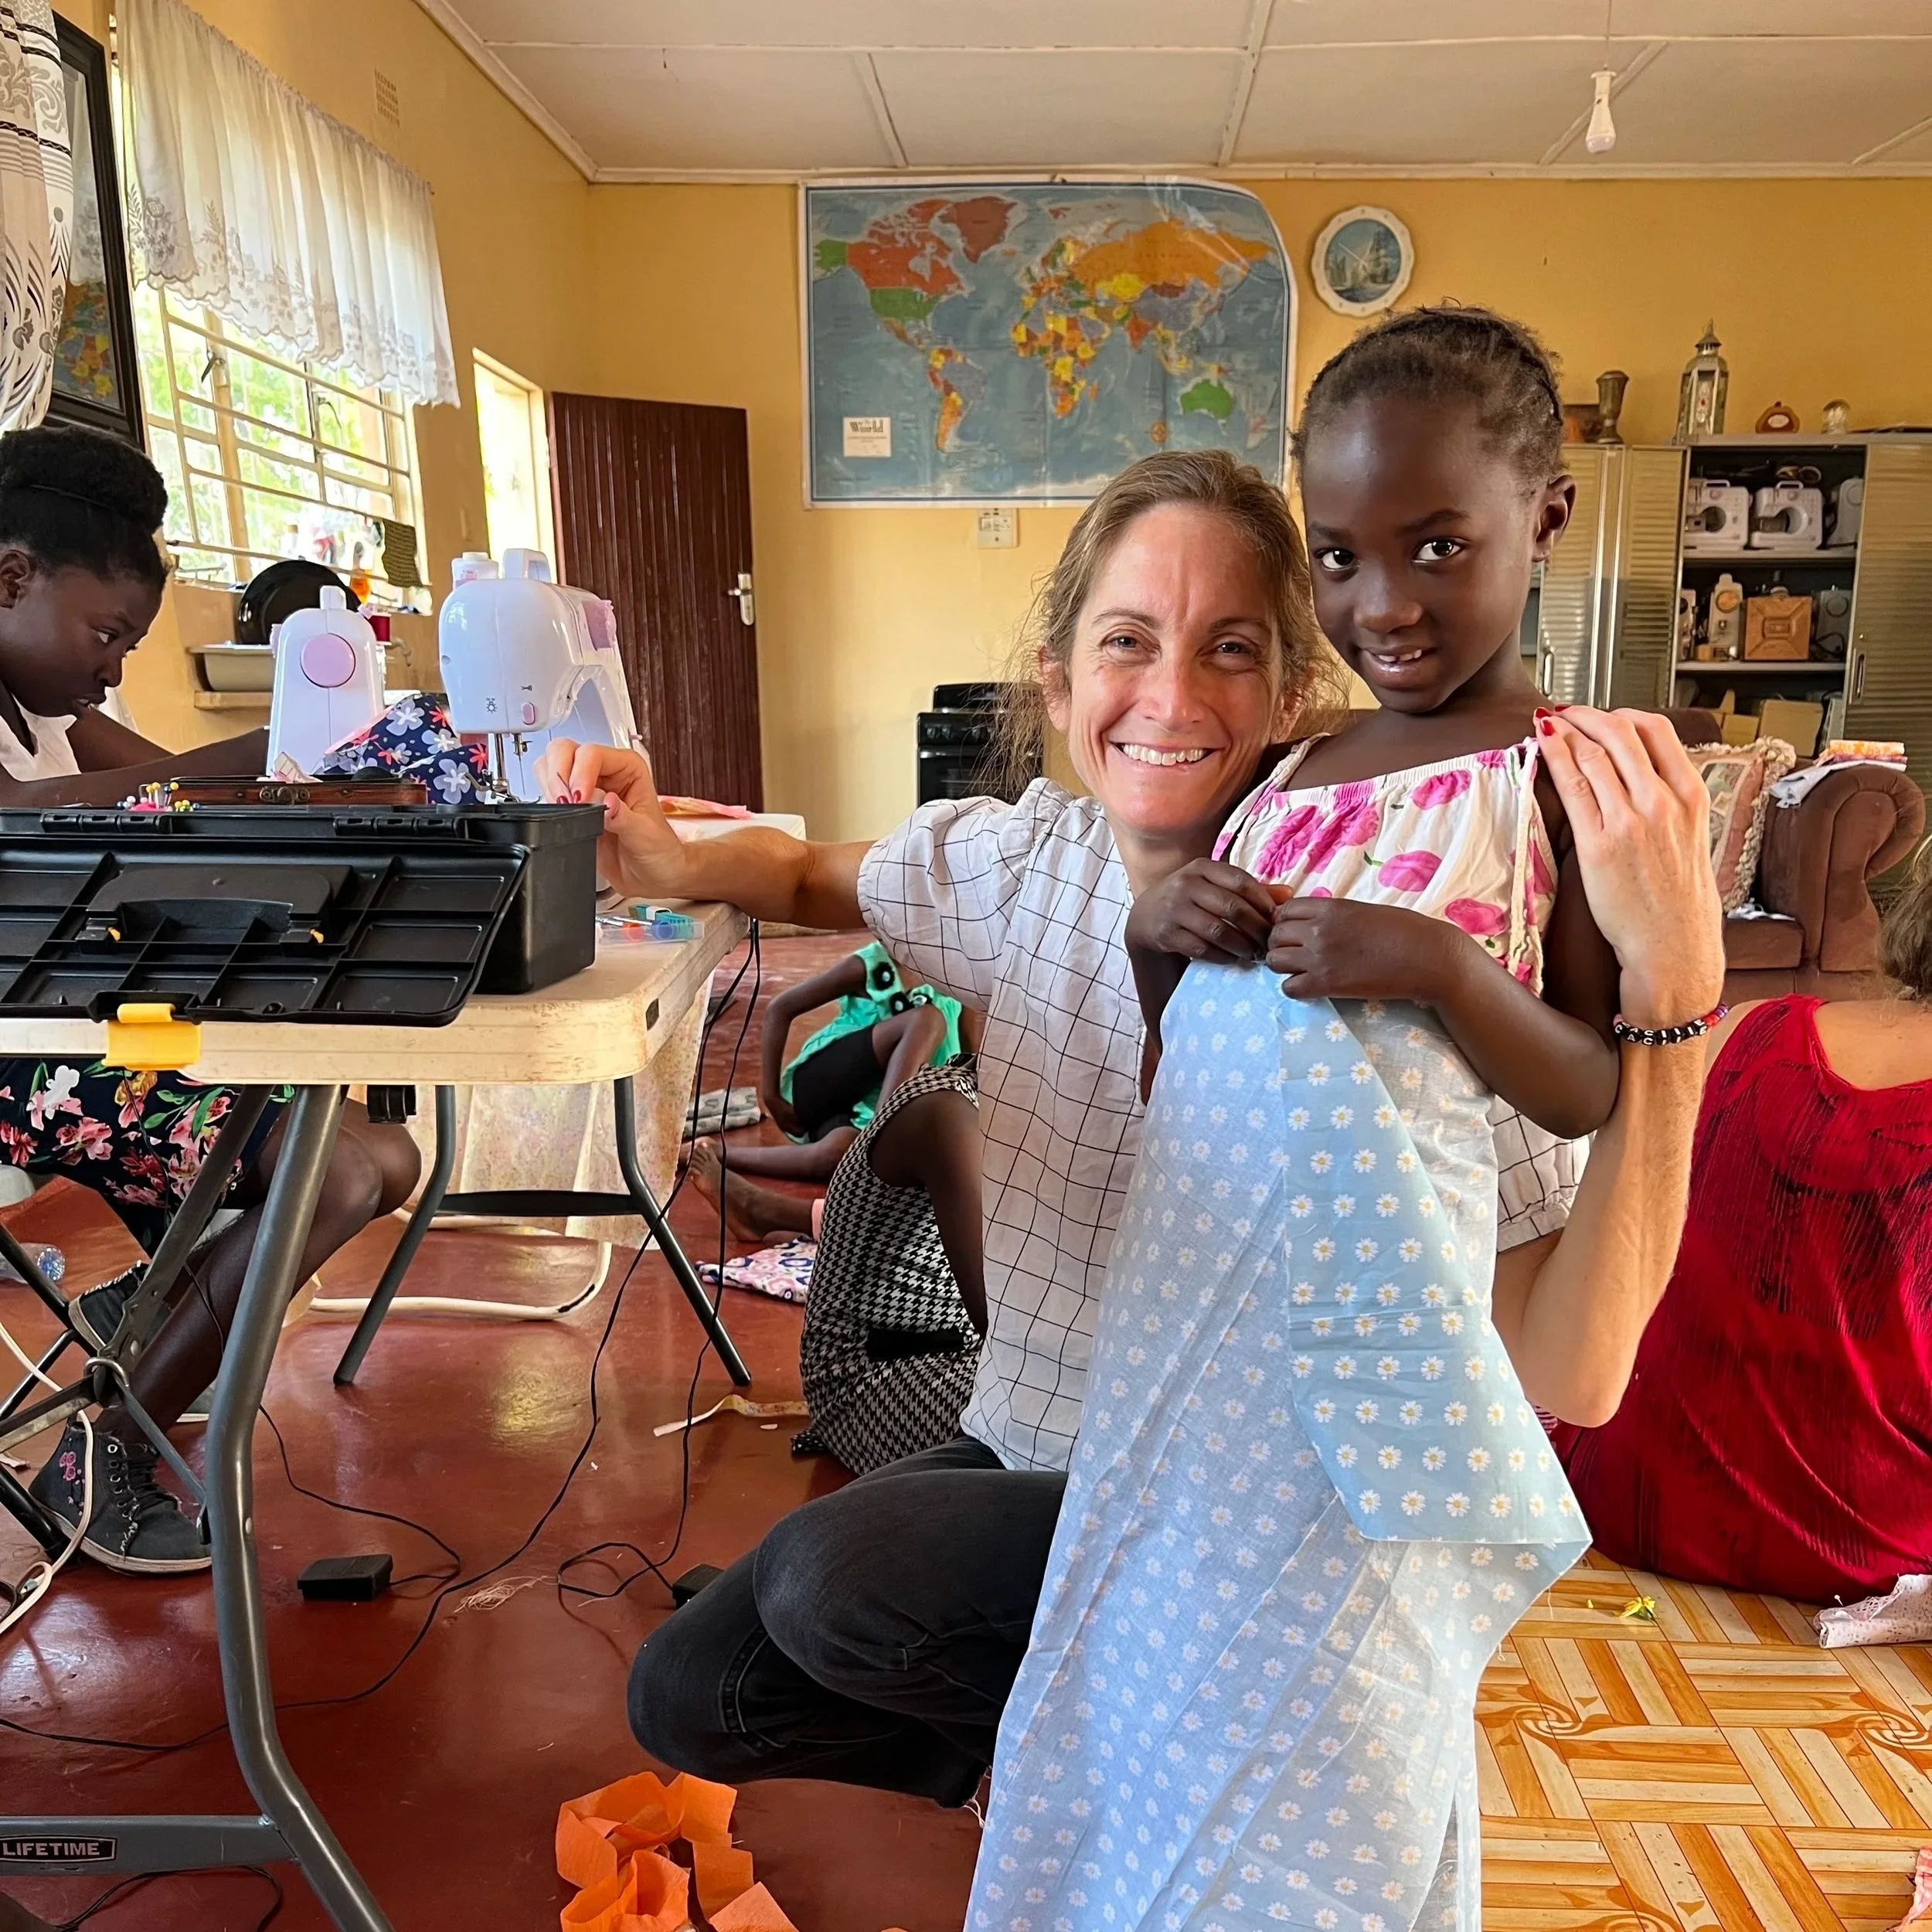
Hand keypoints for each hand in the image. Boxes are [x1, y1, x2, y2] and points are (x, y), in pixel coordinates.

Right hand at [534, 738, 690, 900]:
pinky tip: (561, 815)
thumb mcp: (645, 835)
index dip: (580, 773)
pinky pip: (547, 789)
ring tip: (564, 809)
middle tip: (565, 803)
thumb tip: (603, 801)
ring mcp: (586, 787)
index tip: (580, 799)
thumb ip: (622, 818)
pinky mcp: (572, 805)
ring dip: (551, 786)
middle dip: (559, 775)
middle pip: (565, 750)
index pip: (593, 754)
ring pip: (551, 765)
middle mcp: (605, 772)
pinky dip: (546, 799)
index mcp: (628, 768)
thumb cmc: (658, 850)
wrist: (651, 875)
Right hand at [1124, 859, 1273, 963]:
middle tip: (1268, 942)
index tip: (1275, 919)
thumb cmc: (1190, 898)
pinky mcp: (1166, 933)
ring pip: (1217, 930)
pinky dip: (1222, 956)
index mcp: (1202, 867)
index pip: (1241, 882)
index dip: (1263, 902)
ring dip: (1241, 945)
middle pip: (1232, 907)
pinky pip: (1202, 948)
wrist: (1146, 916)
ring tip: (1253, 953)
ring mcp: (1174, 909)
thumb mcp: (1215, 886)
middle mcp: (1186, 884)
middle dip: (1256, 928)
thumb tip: (1289, 895)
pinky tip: (1233, 958)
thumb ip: (1251, 889)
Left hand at [1267, 895, 1460, 1003]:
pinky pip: (1289, 988)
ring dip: (1284, 967)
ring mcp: (1319, 957)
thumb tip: (1314, 922)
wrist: (1427, 957)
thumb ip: (1333, 915)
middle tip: (1297, 954)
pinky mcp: (1326, 984)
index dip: (1284, 922)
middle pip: (1273, 935)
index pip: (1283, 911)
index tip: (1295, 932)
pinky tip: (1311, 987)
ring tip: (1302, 971)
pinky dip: (1295, 989)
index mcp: (1329, 907)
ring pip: (1274, 961)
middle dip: (1280, 945)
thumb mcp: (1362, 911)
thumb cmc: (1404, 931)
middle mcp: (1318, 929)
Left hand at [1539, 708, 1724, 1027]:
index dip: (1621, 714)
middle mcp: (1663, 802)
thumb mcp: (1692, 838)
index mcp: (1691, 795)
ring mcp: (1631, 821)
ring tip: (1546, 725)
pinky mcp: (1599, 844)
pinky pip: (1572, 786)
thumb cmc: (1679, 902)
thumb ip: (1671, 802)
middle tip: (1564, 712)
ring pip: (1593, 754)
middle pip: (1620, 733)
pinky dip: (1554, 757)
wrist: (1674, 948)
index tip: (1601, 715)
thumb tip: (1643, 775)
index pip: (1656, 730)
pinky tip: (1540, 745)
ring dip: (1565, 731)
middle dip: (1586, 715)